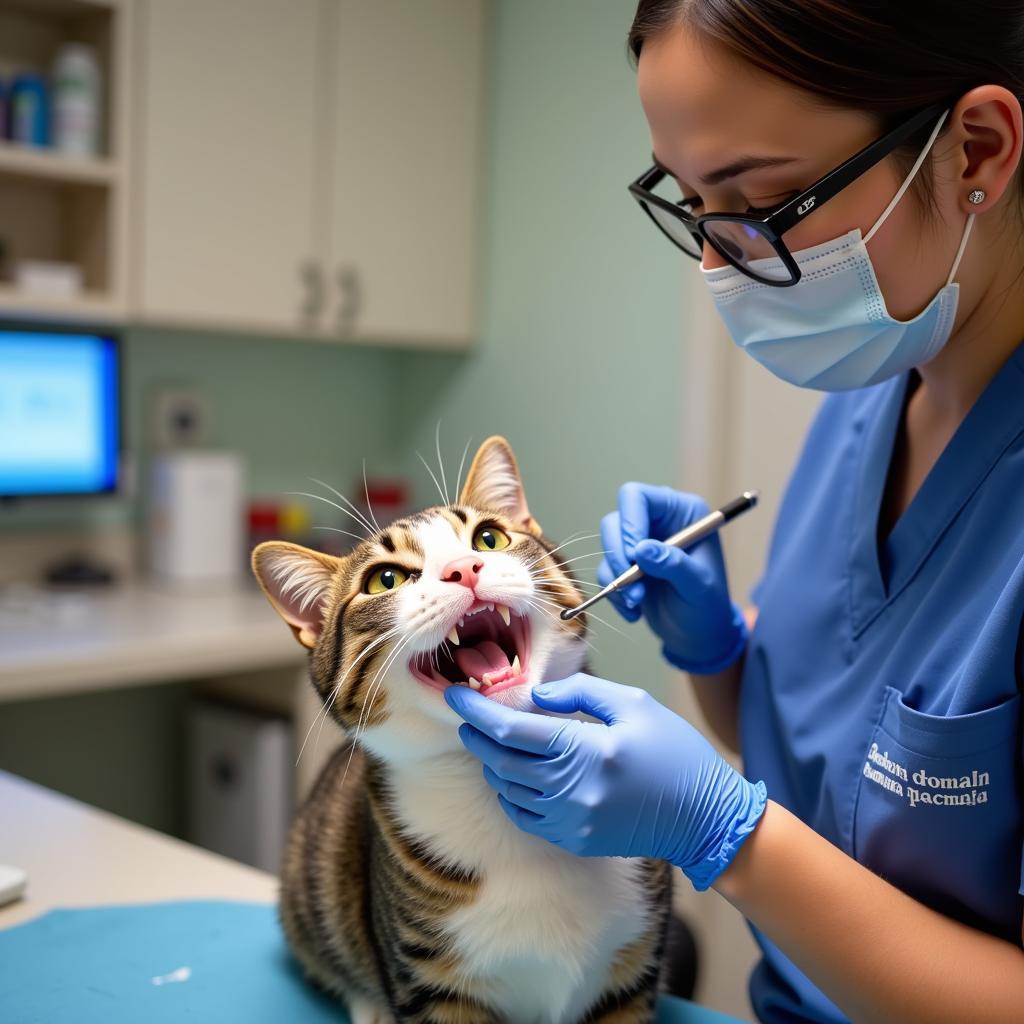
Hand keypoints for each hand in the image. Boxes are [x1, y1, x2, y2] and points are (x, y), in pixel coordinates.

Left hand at [443, 673, 765, 890]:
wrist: (705, 817)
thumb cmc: (674, 752)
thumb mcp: (633, 704)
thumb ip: (579, 693)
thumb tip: (535, 697)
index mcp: (585, 749)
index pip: (511, 729)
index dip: (476, 712)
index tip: (454, 696)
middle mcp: (570, 789)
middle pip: (500, 760)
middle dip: (477, 736)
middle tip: (467, 716)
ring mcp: (570, 821)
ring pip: (507, 789)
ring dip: (493, 764)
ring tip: (493, 742)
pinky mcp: (574, 839)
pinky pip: (524, 816)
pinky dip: (511, 793)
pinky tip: (517, 776)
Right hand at [598, 483, 746, 673]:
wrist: (698, 635)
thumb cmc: (708, 606)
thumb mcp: (699, 586)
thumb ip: (673, 565)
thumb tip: (641, 550)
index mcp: (681, 512)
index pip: (639, 497)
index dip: (629, 522)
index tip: (633, 556)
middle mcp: (657, 521)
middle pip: (616, 520)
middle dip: (618, 556)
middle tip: (631, 587)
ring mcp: (639, 543)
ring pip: (607, 545)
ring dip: (616, 577)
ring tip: (637, 602)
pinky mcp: (626, 565)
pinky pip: (606, 571)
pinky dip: (614, 594)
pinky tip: (635, 611)